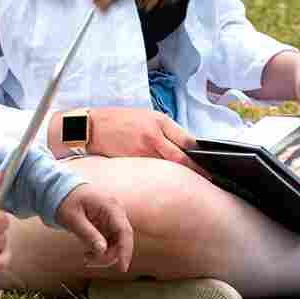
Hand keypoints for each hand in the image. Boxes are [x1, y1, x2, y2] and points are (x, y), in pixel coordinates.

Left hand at [54, 183, 133, 271]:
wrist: (62, 192)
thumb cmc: (66, 201)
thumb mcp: (73, 219)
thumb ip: (88, 234)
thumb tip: (102, 250)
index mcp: (110, 206)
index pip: (124, 231)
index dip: (125, 250)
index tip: (122, 268)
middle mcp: (116, 211)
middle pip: (122, 239)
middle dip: (109, 255)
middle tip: (89, 262)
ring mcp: (114, 218)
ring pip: (117, 243)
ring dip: (105, 255)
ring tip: (87, 258)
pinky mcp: (109, 224)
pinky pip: (111, 241)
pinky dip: (102, 250)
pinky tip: (89, 253)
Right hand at [86, 107, 204, 173]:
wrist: (90, 127)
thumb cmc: (118, 120)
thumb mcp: (145, 116)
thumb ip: (164, 129)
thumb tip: (183, 145)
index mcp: (159, 121)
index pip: (187, 140)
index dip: (199, 155)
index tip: (209, 163)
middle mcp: (154, 135)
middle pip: (181, 157)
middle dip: (196, 169)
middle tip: (208, 178)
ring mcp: (143, 150)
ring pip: (168, 166)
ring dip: (179, 173)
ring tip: (191, 181)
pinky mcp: (133, 161)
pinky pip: (153, 170)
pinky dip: (161, 175)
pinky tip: (166, 181)